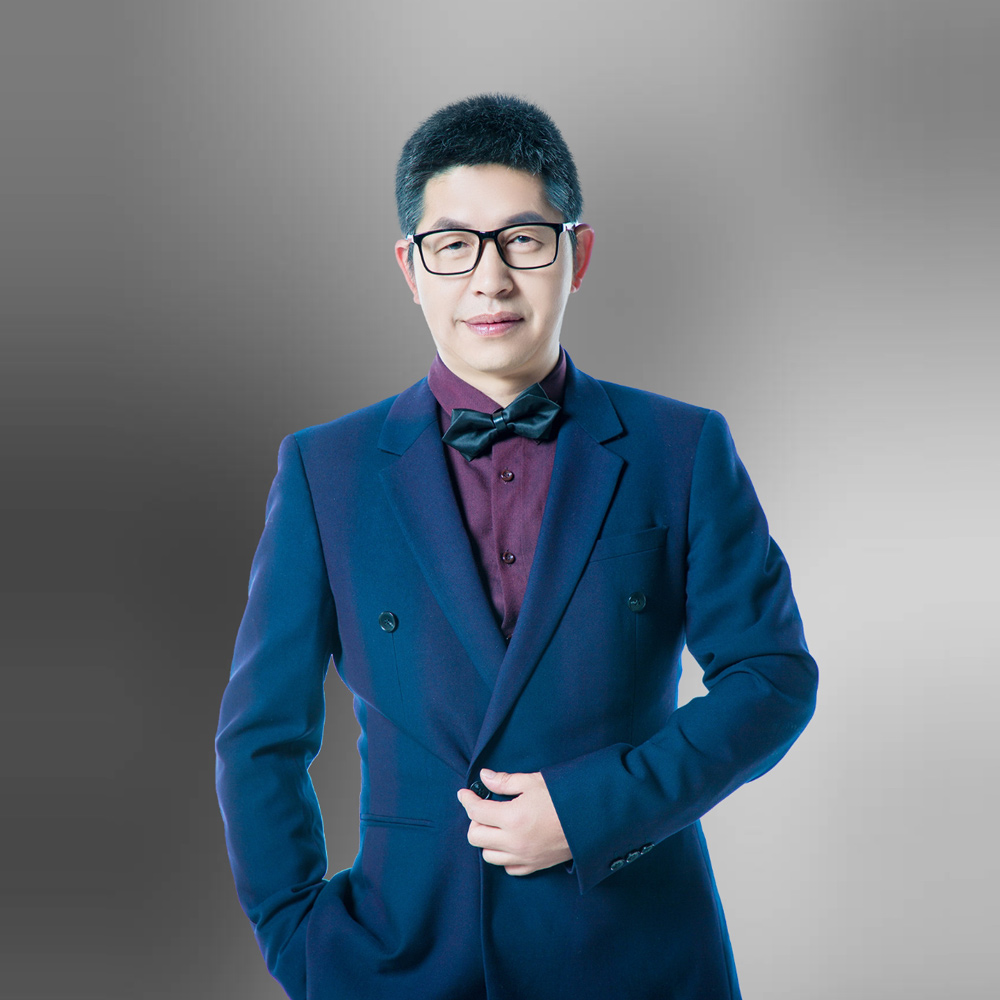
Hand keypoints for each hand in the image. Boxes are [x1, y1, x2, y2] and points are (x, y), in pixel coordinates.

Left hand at [456, 769, 571, 875]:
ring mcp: (524, 857)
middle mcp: (514, 841)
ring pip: (488, 856)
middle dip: (475, 821)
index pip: (476, 812)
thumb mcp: (534, 782)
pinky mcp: (535, 866)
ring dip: (488, 840)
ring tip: (497, 825)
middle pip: (476, 837)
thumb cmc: (565, 796)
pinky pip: (508, 867)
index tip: (465, 793)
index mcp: (513, 817)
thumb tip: (484, 777)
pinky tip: (510, 841)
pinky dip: (504, 855)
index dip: (467, 800)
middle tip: (485, 808)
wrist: (593, 818)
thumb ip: (505, 781)